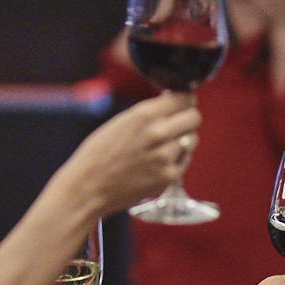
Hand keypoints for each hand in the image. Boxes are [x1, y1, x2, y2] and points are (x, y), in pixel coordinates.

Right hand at [71, 93, 201, 215]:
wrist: (89, 186)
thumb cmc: (99, 153)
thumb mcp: (122, 121)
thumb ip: (149, 113)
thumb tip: (173, 104)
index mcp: (145, 114)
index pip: (185, 98)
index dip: (184, 101)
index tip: (182, 104)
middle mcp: (159, 133)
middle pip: (194, 117)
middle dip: (188, 119)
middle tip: (178, 124)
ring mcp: (166, 156)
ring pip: (191, 140)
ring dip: (182, 141)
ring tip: (162, 147)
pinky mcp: (169, 176)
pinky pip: (185, 161)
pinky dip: (177, 160)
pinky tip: (159, 162)